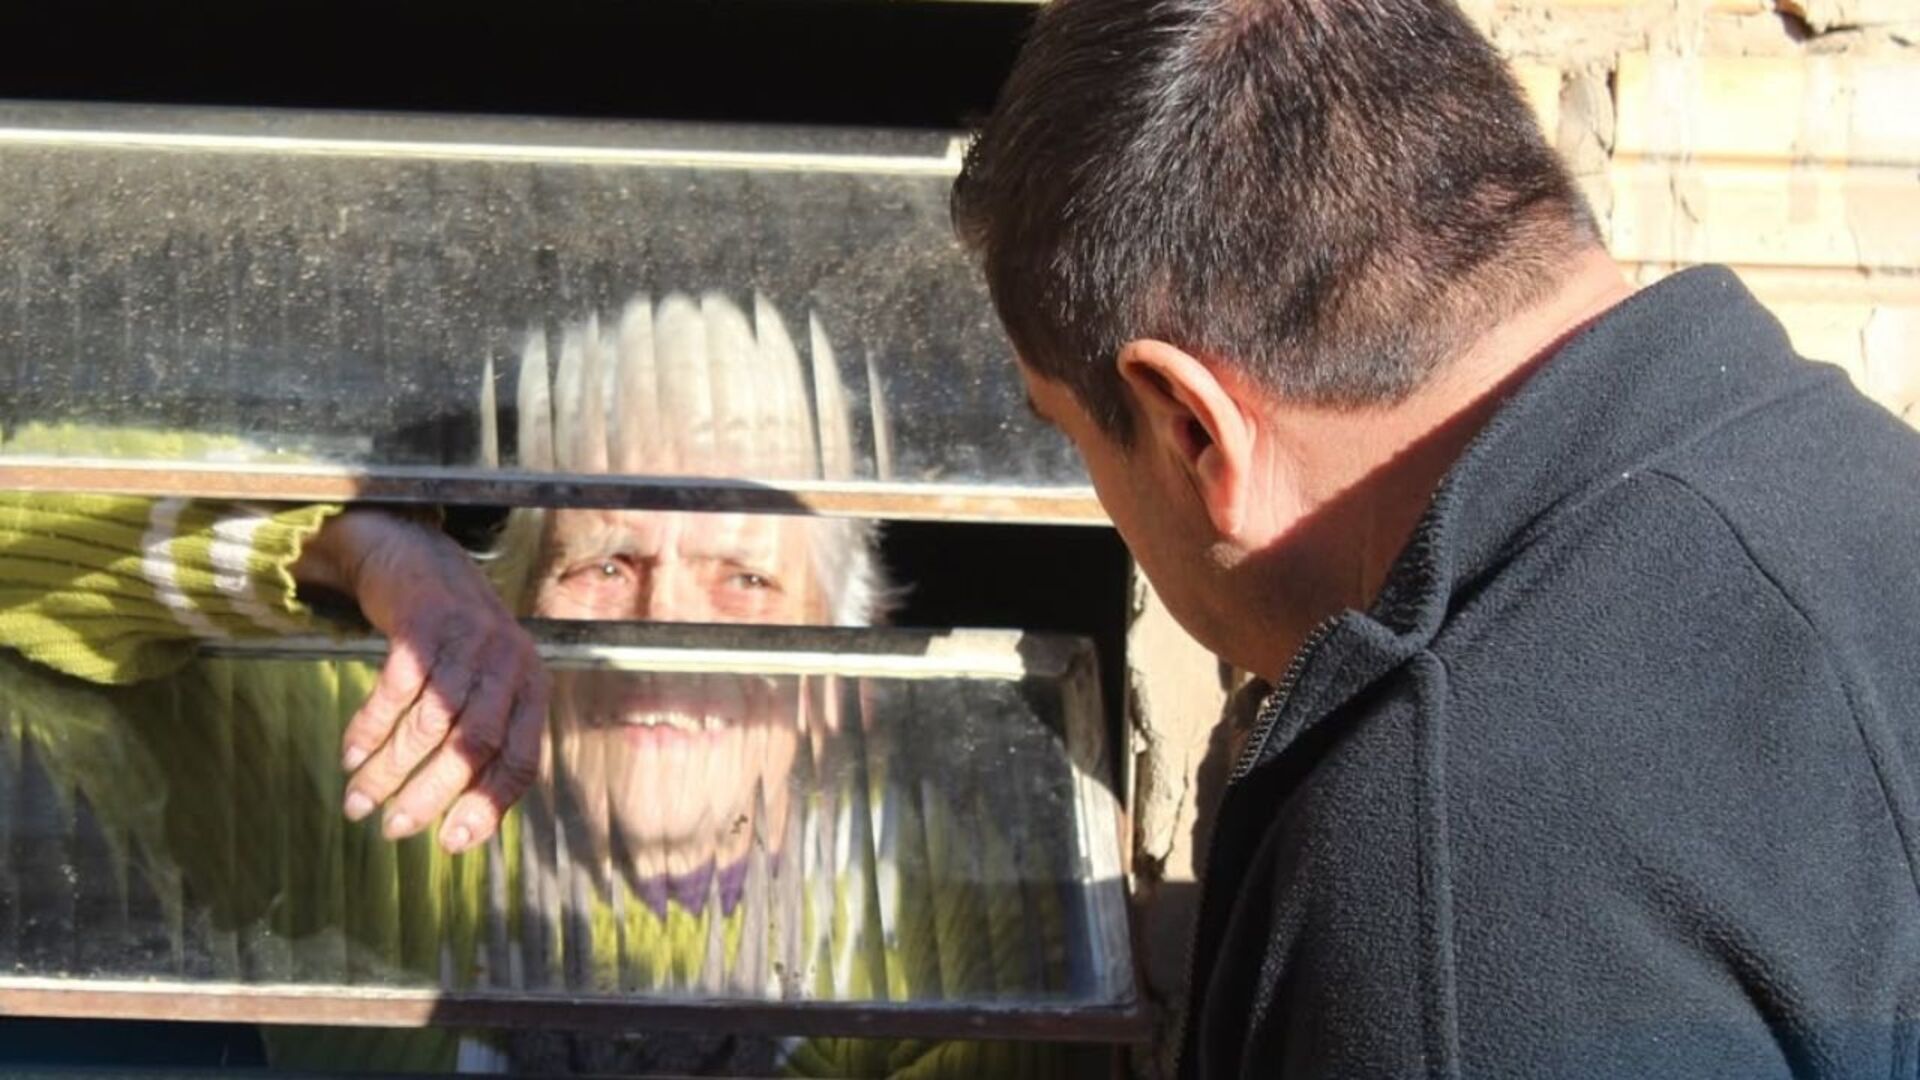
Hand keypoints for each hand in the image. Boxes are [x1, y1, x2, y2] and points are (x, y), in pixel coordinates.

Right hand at [293, 508, 547, 853]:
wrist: (422, 560)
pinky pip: (395, 690)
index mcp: (532, 688)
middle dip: (430, 795)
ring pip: (429, 723)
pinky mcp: (424, 625)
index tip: (450, 843)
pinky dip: (369, 728)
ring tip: (358, 802)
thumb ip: (488, 738)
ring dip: (388, 770)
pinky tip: (350, 755)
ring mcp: (468, 642)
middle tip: (394, 831)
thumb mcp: (491, 683)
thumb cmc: (459, 641)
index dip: (488, 806)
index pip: (522, 761)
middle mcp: (509, 664)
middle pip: (474, 747)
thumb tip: (465, 824)